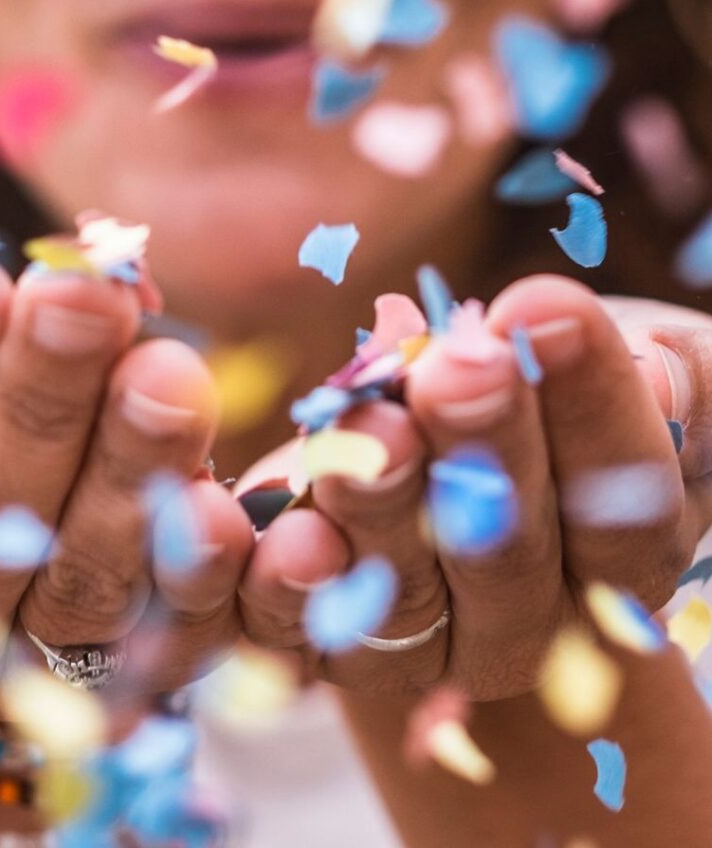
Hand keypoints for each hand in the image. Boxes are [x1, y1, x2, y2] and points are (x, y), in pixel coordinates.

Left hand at [238, 275, 701, 699]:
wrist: (452, 451)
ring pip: (404, 599)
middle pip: (509, 554)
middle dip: (482, 452)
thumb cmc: (561, 391)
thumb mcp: (638, 376)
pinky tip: (283, 538)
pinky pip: (304, 640)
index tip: (543, 305)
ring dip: (381, 512)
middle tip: (456, 367)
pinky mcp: (332, 644)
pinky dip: (288, 594)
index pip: (621, 492)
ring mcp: (429, 643)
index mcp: (618, 554)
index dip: (590, 403)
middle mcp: (529, 619)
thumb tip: (660, 378)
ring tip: (362, 434)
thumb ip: (666, 383)